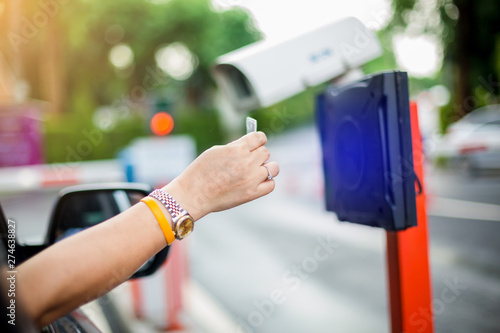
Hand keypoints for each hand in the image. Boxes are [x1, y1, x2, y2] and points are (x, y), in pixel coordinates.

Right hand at [163, 132, 278, 219]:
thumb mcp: (216, 151)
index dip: (258, 139)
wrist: (194, 194)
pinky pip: (271, 184)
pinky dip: (267, 182)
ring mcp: (251, 179)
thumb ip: (235, 147)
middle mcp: (247, 163)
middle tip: (248, 160)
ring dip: (266, 167)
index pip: (259, 137)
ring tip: (256, 171)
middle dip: (258, 154)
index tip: (257, 142)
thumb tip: (249, 146)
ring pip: (273, 168)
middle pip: (265, 152)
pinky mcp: (252, 193)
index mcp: (237, 149)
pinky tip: (257, 182)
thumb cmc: (201, 172)